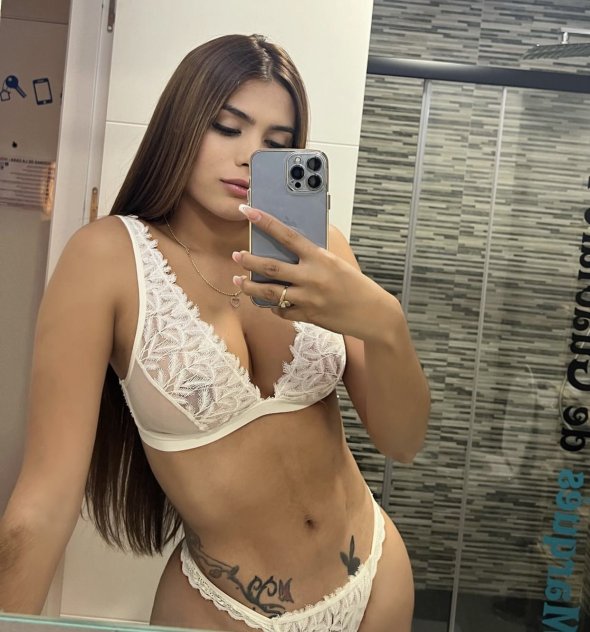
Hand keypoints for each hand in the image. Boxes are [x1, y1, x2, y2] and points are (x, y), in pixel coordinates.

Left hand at [232, 205, 393, 339]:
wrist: (373, 313)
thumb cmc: (355, 285)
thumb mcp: (336, 263)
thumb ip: (313, 256)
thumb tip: (289, 246)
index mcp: (320, 258)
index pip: (287, 235)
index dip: (265, 222)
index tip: (248, 211)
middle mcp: (312, 277)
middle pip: (271, 267)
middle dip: (249, 261)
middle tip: (236, 255)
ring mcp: (308, 298)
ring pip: (270, 292)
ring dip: (249, 287)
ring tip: (238, 281)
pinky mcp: (308, 316)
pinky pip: (281, 311)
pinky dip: (272, 306)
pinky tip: (267, 301)